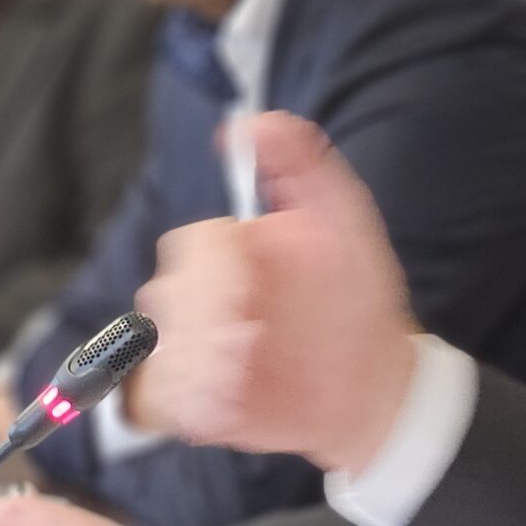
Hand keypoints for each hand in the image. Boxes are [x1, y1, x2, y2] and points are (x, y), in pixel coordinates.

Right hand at [136, 113, 417, 472]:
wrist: (374, 378)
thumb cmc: (356, 294)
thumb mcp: (343, 217)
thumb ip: (300, 161)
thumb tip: (245, 124)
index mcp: (227, 248)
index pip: (191, 245)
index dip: (214, 268)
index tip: (250, 288)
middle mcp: (199, 295)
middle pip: (163, 297)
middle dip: (204, 317)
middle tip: (252, 335)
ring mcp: (190, 349)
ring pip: (156, 351)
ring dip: (198, 361)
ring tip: (248, 367)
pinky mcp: (190, 401)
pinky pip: (151, 401)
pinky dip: (183, 400)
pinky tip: (228, 400)